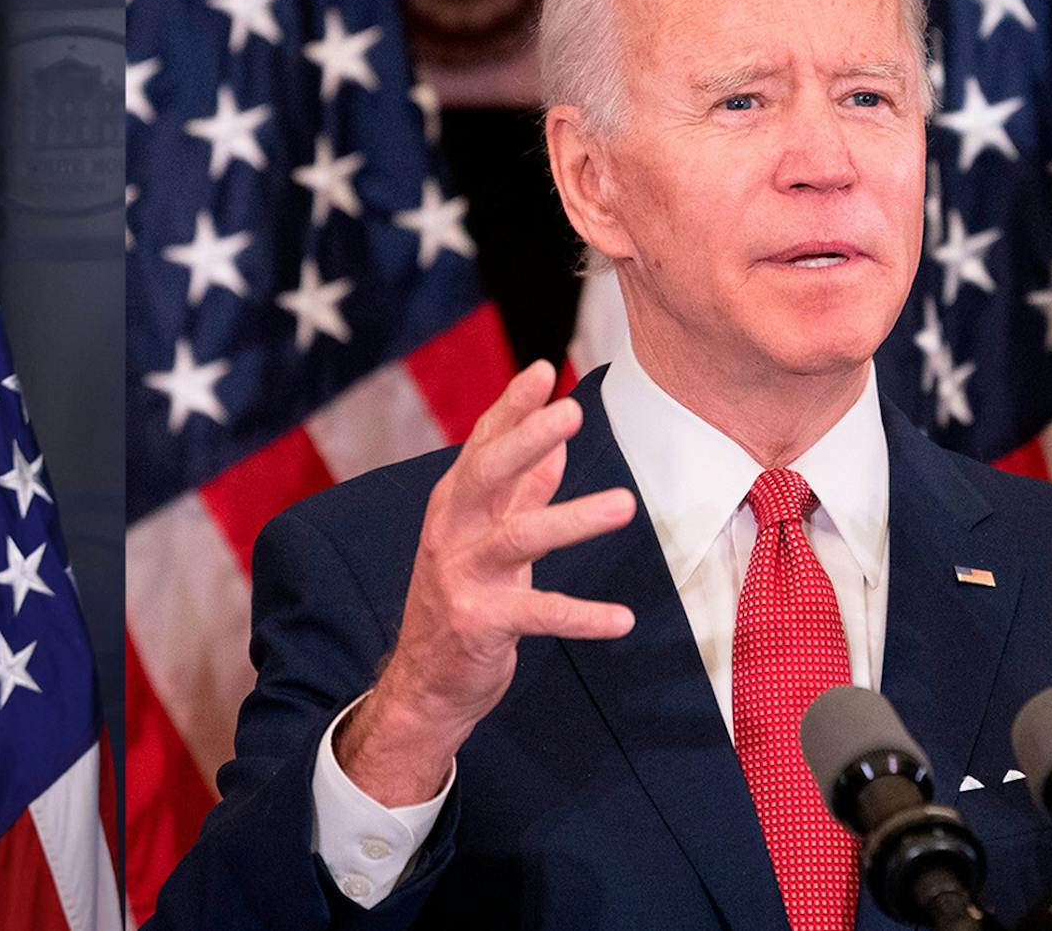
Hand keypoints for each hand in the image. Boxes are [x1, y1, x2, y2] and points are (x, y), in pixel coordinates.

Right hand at [334, 360, 636, 805]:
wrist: (426, 682)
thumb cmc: (463, 600)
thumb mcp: (487, 538)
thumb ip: (520, 492)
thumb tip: (557, 443)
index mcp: (454, 506)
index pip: (482, 446)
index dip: (511, 408)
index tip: (543, 370)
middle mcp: (449, 533)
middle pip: (485, 475)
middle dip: (526, 440)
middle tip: (571, 412)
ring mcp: (460, 577)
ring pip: (516, 538)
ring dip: (572, 519)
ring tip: (625, 504)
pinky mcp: (478, 624)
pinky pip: (536, 614)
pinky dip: (581, 617)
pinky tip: (621, 619)